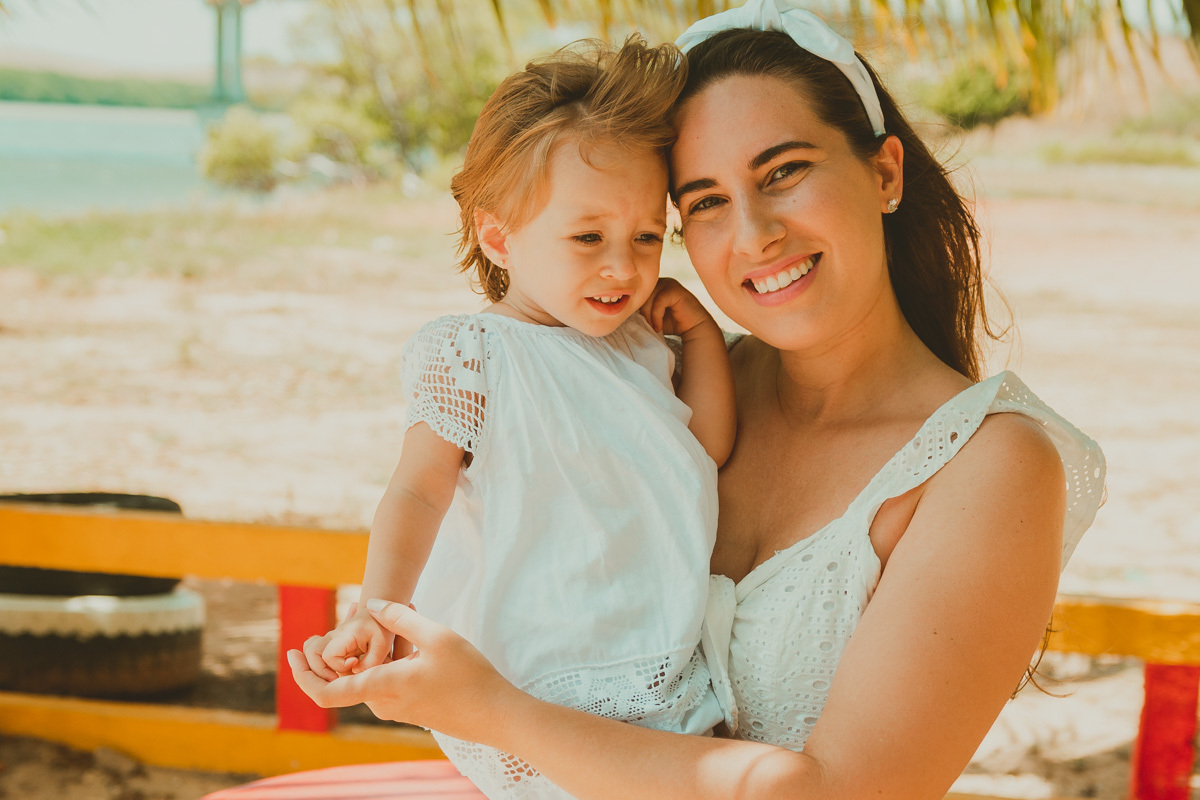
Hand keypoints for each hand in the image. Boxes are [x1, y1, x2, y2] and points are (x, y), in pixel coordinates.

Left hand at [288, 599, 517, 741]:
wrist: (496, 715)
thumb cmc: (470, 677)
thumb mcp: (438, 636)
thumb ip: (402, 618)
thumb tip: (373, 604)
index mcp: (382, 688)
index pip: (326, 692)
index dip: (302, 674)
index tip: (292, 652)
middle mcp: (383, 703)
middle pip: (344, 677)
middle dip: (336, 643)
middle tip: (348, 606)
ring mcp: (397, 708)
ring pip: (365, 677)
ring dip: (361, 648)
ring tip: (372, 610)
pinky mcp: (410, 708)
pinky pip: (382, 682)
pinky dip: (378, 658)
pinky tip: (398, 634)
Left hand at [640, 277, 715, 337]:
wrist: (693, 328)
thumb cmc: (671, 324)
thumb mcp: (650, 316)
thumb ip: (639, 311)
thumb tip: (619, 312)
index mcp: (652, 286)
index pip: (635, 294)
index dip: (634, 309)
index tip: (636, 324)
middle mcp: (660, 282)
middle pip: (640, 294)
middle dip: (641, 313)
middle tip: (645, 327)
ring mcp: (668, 284)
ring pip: (648, 298)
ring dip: (648, 316)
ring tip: (653, 328)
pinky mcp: (675, 290)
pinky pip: (658, 302)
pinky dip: (656, 316)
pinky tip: (658, 327)